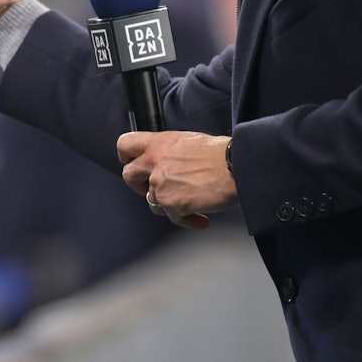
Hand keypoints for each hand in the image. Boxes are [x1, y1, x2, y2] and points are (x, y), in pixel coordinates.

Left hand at [116, 131, 236, 228]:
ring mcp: (160, 184)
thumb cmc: (219, 153)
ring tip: (188, 202)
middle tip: (153, 189)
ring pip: (151, 201)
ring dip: (167, 204)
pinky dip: (187, 220)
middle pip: (128, 176)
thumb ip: (168, 151)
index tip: (133, 163)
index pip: (124, 144)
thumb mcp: (187, 141)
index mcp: (158, 143)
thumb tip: (164, 163)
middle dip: (139, 185)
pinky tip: (200, 219)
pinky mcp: (171, 204)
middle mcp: (154, 162)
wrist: (236, 165)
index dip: (126, 156)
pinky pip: (172, 218)